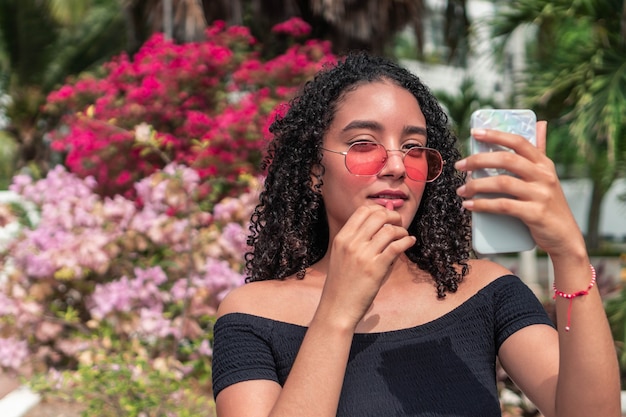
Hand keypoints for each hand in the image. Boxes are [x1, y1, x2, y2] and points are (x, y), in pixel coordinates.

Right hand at [317, 205, 415, 329]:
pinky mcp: (376, 268)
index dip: (379, 209)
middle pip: (378, 216)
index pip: (363, 211)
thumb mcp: (341, 255)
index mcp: (342, 238)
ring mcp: (363, 255)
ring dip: (402, 231)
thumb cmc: (341, 283)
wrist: (337, 308)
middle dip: (394, 217)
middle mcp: (351, 243)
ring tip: (404, 236)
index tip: (387, 217)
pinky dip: (407, 241)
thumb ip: (356, 239)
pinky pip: (396, 246)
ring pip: (389, 230)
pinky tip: (410, 242)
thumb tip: (376, 221)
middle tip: (399, 224)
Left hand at [455, 122, 585, 258]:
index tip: (475, 132)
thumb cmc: (549, 204)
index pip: (519, 142)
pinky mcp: (535, 214)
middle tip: (459, 165)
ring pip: (502, 183)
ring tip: (461, 190)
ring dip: (476, 185)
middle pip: (506, 160)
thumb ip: (540, 151)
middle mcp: (544, 176)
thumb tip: (540, 123)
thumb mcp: (548, 175)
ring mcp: (541, 195)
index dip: (496, 134)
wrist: (565, 237)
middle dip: (478, 160)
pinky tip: (469, 206)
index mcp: (544, 164)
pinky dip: (483, 205)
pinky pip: (504, 206)